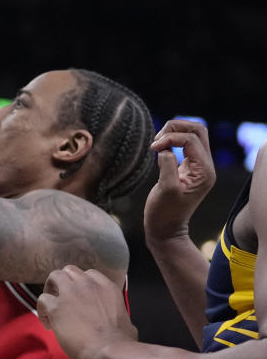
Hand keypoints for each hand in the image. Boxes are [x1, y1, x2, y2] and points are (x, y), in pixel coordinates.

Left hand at [37, 265, 136, 358]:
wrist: (108, 350)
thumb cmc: (121, 342)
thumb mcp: (126, 322)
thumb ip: (117, 315)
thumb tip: (120, 324)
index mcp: (107, 287)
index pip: (90, 274)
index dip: (82, 285)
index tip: (80, 298)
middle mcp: (88, 285)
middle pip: (70, 271)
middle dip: (65, 282)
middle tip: (62, 298)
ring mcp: (71, 294)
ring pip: (55, 277)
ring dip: (51, 289)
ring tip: (51, 306)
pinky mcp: (56, 307)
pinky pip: (42, 300)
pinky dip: (42, 310)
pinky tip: (48, 324)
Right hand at [144, 119, 215, 243]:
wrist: (165, 230)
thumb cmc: (164, 213)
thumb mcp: (165, 189)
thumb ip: (167, 165)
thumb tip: (164, 149)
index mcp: (204, 171)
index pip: (191, 139)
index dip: (171, 138)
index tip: (153, 148)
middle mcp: (205, 167)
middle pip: (197, 130)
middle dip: (176, 128)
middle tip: (157, 138)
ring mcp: (197, 167)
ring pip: (192, 135)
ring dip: (173, 133)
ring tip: (157, 143)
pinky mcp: (187, 168)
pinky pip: (183, 145)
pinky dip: (170, 141)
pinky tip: (158, 150)